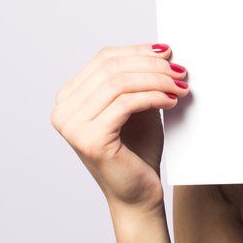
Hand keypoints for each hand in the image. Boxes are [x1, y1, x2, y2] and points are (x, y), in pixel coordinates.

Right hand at [50, 42, 189, 211]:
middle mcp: (63, 110)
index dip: (139, 51)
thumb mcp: (137, 104)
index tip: (168, 53)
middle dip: (151, 65)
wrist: (138, 194)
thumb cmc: (137, 150)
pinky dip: (154, 97)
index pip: (104, 58)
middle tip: (179, 71)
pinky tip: (171, 101)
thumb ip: (140, 76)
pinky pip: (126, 103)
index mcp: (69, 97)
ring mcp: (73, 126)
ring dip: (156, 80)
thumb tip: (161, 48)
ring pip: (119, 83)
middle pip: (112, 68)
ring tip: (179, 86)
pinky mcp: (90, 139)